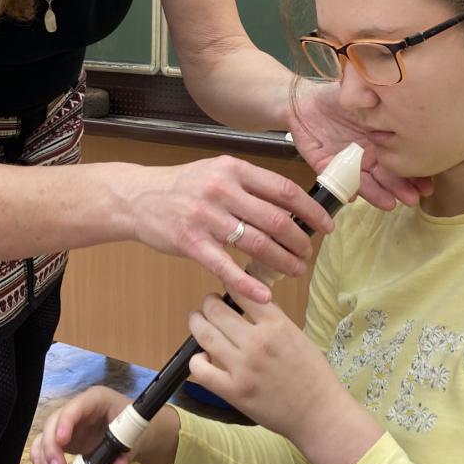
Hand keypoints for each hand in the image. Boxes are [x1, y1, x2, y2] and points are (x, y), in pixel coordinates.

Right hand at [29, 386, 181, 463]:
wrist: (134, 431)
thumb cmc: (134, 426)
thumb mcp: (136, 436)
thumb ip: (127, 451)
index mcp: (96, 400)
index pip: (76, 406)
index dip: (66, 422)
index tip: (62, 442)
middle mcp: (77, 409)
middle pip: (55, 421)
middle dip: (52, 446)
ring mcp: (69, 424)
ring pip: (47, 435)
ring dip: (46, 458)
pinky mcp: (64, 438)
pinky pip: (46, 445)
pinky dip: (42, 459)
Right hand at [127, 156, 332, 303]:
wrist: (137, 198)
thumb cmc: (182, 186)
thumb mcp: (217, 172)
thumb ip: (249, 185)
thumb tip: (289, 206)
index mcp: (234, 169)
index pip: (284, 190)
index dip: (310, 211)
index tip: (325, 225)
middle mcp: (222, 190)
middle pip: (276, 220)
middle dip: (299, 242)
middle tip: (307, 254)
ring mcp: (205, 216)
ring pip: (257, 244)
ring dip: (282, 261)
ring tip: (294, 270)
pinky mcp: (190, 242)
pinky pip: (226, 266)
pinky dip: (248, 283)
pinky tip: (264, 294)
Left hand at [186, 289, 343, 440]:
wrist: (320, 414)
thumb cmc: (314, 376)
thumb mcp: (298, 335)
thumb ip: (272, 320)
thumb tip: (249, 304)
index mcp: (276, 324)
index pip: (243, 292)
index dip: (229, 283)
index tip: (225, 284)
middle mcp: (257, 342)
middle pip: (216, 310)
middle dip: (209, 302)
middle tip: (210, 303)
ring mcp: (243, 367)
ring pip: (205, 334)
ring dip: (197, 323)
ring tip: (198, 320)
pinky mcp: (234, 391)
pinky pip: (201, 370)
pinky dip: (196, 359)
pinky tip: (202, 357)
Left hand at [288, 80, 432, 209]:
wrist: (306, 96)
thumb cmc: (341, 95)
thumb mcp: (369, 99)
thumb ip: (385, 111)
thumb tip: (408, 120)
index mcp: (381, 141)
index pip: (401, 159)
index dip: (415, 172)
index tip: (429, 184)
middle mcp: (367, 156)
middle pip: (386, 176)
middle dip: (401, 188)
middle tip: (414, 197)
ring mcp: (347, 163)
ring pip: (364, 182)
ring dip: (377, 194)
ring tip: (391, 203)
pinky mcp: (325, 165)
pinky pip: (335, 179)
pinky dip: (344, 188)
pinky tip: (354, 196)